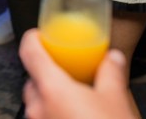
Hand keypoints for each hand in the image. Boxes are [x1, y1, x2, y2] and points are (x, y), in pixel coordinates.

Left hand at [18, 29, 134, 118]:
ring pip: (36, 105)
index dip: (31, 39)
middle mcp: (38, 108)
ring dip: (49, 98)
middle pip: (32, 81)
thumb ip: (111, 72)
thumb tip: (113, 57)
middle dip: (46, 74)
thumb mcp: (116, 99)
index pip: (29, 53)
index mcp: (51, 89)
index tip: (38, 35)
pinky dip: (53, 115)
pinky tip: (72, 117)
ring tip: (73, 98)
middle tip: (64, 71)